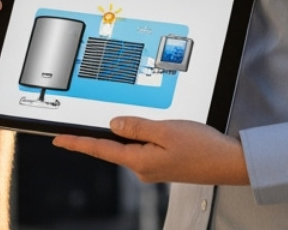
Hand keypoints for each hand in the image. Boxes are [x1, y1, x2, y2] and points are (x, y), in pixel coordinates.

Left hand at [53, 118, 248, 185]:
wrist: (229, 163)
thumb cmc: (202, 147)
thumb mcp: (165, 130)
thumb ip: (136, 126)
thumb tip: (113, 124)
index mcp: (140, 162)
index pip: (101, 149)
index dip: (77, 143)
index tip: (58, 139)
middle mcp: (144, 169)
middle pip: (115, 147)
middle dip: (103, 134)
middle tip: (83, 123)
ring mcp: (154, 168)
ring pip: (131, 145)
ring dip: (128, 132)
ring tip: (133, 118)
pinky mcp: (164, 164)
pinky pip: (144, 147)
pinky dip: (142, 136)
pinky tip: (150, 128)